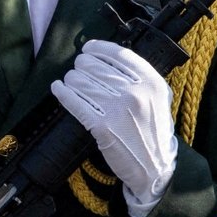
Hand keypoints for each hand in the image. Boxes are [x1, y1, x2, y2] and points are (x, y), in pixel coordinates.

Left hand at [51, 39, 177, 216]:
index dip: (98, 48)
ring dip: (72, 79)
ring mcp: (118, 110)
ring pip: (82, 82)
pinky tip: (58, 88)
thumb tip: (109, 58)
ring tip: (70, 80)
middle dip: (82, 65)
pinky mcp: (102, 127)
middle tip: (79, 68)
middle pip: (96, 66)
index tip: (88, 48)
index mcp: (151, 82)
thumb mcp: (158, 98)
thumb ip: (140, 77)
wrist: (155, 168)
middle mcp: (135, 93)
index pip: (119, 54)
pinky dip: (63, 93)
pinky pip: (75, 103)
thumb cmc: (154, 131)